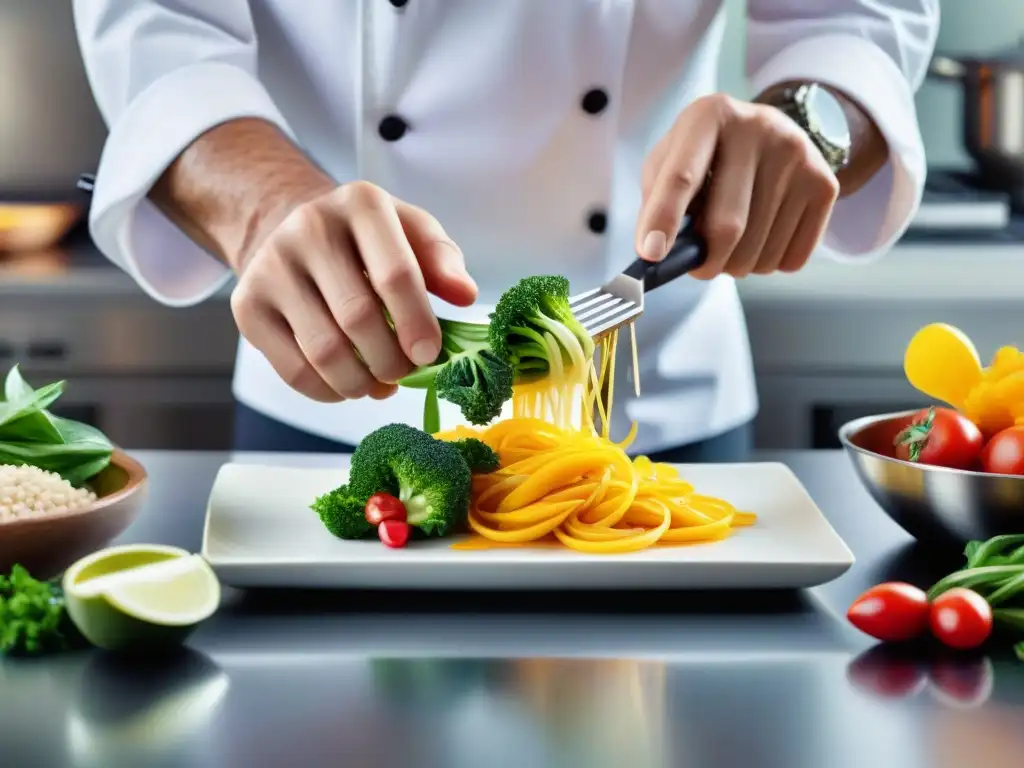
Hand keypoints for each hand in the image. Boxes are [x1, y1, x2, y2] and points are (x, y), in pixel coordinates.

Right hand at [231, 181, 476, 402]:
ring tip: (379, 383)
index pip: (395, 274)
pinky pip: (293, 369)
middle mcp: (309, 228)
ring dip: (361, 382)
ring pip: (324, 350)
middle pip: (358, 317)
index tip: (430, 355)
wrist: (288, 227)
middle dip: (391, 360)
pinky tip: (347, 385)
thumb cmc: (365, 239)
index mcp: (361, 204)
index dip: (417, 323)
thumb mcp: (410, 231)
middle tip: (404, 372)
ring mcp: (271, 266)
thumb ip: (441, 260)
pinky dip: (328, 391)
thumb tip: (464, 295)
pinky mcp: (247, 305)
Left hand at [635, 92, 839, 278]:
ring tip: (732, 245)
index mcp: (709, 116)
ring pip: (760, 251)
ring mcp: (797, 154)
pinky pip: (791, 258)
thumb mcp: (670, 161)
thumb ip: (656, 202)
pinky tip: (761, 239)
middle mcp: (758, 128)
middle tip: (700, 266)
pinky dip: (767, 265)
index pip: (682, 176)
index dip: (663, 219)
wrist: (770, 134)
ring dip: (737, 266)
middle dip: (707, 262)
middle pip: (728, 226)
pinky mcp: (824, 184)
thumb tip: (656, 254)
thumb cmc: (706, 155)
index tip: (650, 254)